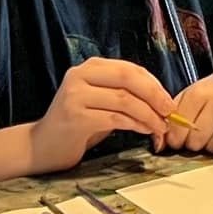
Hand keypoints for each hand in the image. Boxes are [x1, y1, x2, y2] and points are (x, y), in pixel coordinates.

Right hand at [28, 57, 176, 172]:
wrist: (42, 146)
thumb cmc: (78, 124)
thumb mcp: (102, 101)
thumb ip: (125, 94)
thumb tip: (162, 100)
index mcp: (91, 67)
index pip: (130, 69)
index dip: (154, 84)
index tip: (169, 101)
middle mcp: (80, 75)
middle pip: (128, 79)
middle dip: (154, 96)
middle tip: (170, 112)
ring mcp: (75, 95)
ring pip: (124, 100)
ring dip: (148, 115)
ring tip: (159, 127)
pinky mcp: (75, 116)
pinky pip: (114, 118)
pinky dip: (135, 124)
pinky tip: (144, 131)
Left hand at [167, 65, 212, 153]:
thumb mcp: (194, 94)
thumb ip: (175, 116)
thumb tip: (159, 144)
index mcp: (206, 88)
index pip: (182, 122)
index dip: (174, 136)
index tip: (175, 138)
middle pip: (197, 139)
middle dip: (191, 143)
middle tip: (194, 136)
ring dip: (208, 145)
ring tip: (212, 131)